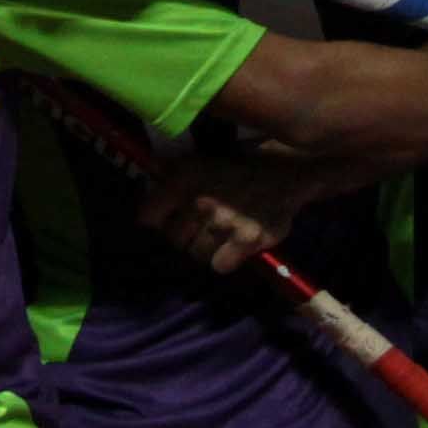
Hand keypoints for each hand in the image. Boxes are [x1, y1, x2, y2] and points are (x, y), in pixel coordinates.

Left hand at [138, 156, 301, 274]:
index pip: (148, 217)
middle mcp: (200, 202)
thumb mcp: (196, 161)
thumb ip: (167, 173)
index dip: (155, 223)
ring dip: (202, 249)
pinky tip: (230, 247)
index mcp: (183, 180)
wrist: (283, 172)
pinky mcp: (248, 241)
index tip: (162, 223)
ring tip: (213, 238)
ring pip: (195, 255)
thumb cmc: (234, 167)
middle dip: (181, 237)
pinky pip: (219, 266)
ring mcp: (225, 223)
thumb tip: (144, 185)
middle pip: (173, 240)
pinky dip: (223, 260)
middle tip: (194, 231)